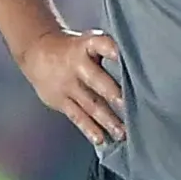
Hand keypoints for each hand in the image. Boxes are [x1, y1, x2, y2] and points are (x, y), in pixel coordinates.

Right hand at [18, 30, 124, 146]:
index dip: (111, 49)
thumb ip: (111, 50)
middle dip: (113, 94)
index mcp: (87, 45)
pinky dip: (89, 128)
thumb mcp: (90, 40)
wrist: (36, 52)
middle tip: (128, 107)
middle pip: (97, 80)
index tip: (121, 55)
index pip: (101, 44)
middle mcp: (77, 66)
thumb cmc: (75, 48)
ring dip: (107, 119)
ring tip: (121, 133)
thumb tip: (144, 63)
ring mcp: (68, 85)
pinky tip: (100, 139)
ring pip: (90, 103)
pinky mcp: (60, 101)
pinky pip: (76, 116)